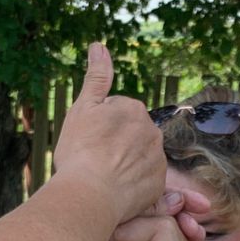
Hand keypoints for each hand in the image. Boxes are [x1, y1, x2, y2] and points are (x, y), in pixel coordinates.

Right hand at [52, 43, 165, 224]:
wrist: (89, 194)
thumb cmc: (81, 150)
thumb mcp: (83, 108)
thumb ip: (96, 77)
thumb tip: (99, 45)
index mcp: (133, 109)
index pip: (116, 114)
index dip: (98, 128)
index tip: (88, 141)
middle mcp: (151, 131)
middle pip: (130, 136)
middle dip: (116, 145)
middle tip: (95, 159)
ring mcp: (157, 159)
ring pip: (138, 158)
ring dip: (125, 164)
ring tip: (104, 177)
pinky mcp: (159, 184)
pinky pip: (145, 181)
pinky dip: (133, 184)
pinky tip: (116, 190)